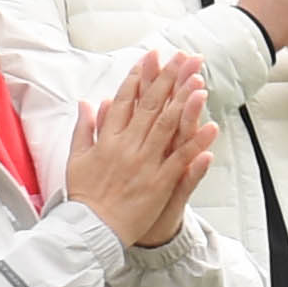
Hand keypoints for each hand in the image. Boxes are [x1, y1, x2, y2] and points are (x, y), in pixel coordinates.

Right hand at [68, 48, 221, 246]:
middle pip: (150, 105)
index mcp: (107, 138)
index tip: (152, 56)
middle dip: (168, 78)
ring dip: (184, 101)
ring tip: (199, 81)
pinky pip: (180, 159)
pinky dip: (196, 142)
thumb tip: (88, 102)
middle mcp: (126, 145)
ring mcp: (144, 163)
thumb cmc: (84, 195)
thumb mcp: (76, 157)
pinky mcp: (159, 182)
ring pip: (167, 126)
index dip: (140, 76)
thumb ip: (84, 128)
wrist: (90, 229)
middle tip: (184, 57)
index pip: (125, 99)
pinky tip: (211, 126)